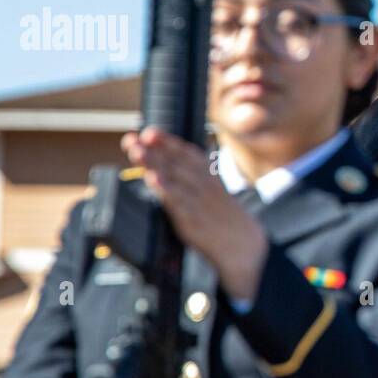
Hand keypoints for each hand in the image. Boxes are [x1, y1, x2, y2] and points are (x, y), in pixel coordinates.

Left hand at [121, 127, 267, 301]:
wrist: (245, 245)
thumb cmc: (222, 215)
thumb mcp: (213, 189)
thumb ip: (191, 173)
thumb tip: (162, 157)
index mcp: (209, 176)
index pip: (187, 154)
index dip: (168, 142)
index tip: (150, 132)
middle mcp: (204, 186)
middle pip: (176, 164)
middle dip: (153, 150)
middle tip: (132, 139)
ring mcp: (198, 204)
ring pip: (174, 180)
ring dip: (154, 164)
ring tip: (137, 153)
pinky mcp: (193, 223)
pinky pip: (177, 204)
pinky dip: (166, 190)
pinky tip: (153, 181)